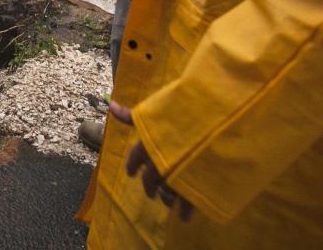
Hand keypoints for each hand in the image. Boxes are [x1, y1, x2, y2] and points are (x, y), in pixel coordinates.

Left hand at [109, 101, 193, 221]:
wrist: (211, 129)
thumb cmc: (181, 116)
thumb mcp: (155, 113)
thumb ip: (131, 115)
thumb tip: (111, 105)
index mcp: (147, 146)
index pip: (134, 159)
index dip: (131, 166)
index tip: (131, 173)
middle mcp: (157, 164)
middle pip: (149, 181)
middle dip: (148, 187)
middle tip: (150, 193)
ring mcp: (174, 177)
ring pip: (165, 194)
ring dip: (165, 198)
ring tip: (167, 200)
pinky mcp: (192, 188)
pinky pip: (185, 204)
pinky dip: (184, 212)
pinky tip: (183, 217)